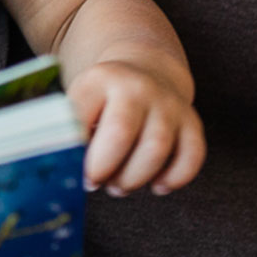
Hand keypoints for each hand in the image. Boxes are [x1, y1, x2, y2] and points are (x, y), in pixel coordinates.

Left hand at [70, 60, 206, 192]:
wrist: (146, 70)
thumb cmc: (105, 99)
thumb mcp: (81, 101)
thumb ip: (70, 130)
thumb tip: (64, 171)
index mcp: (102, 79)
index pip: (82, 119)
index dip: (74, 153)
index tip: (71, 169)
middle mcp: (138, 88)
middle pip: (121, 134)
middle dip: (104, 168)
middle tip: (94, 181)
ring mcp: (169, 104)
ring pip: (156, 149)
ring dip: (135, 178)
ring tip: (119, 185)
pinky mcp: (192, 122)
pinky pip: (192, 155)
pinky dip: (175, 178)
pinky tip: (157, 185)